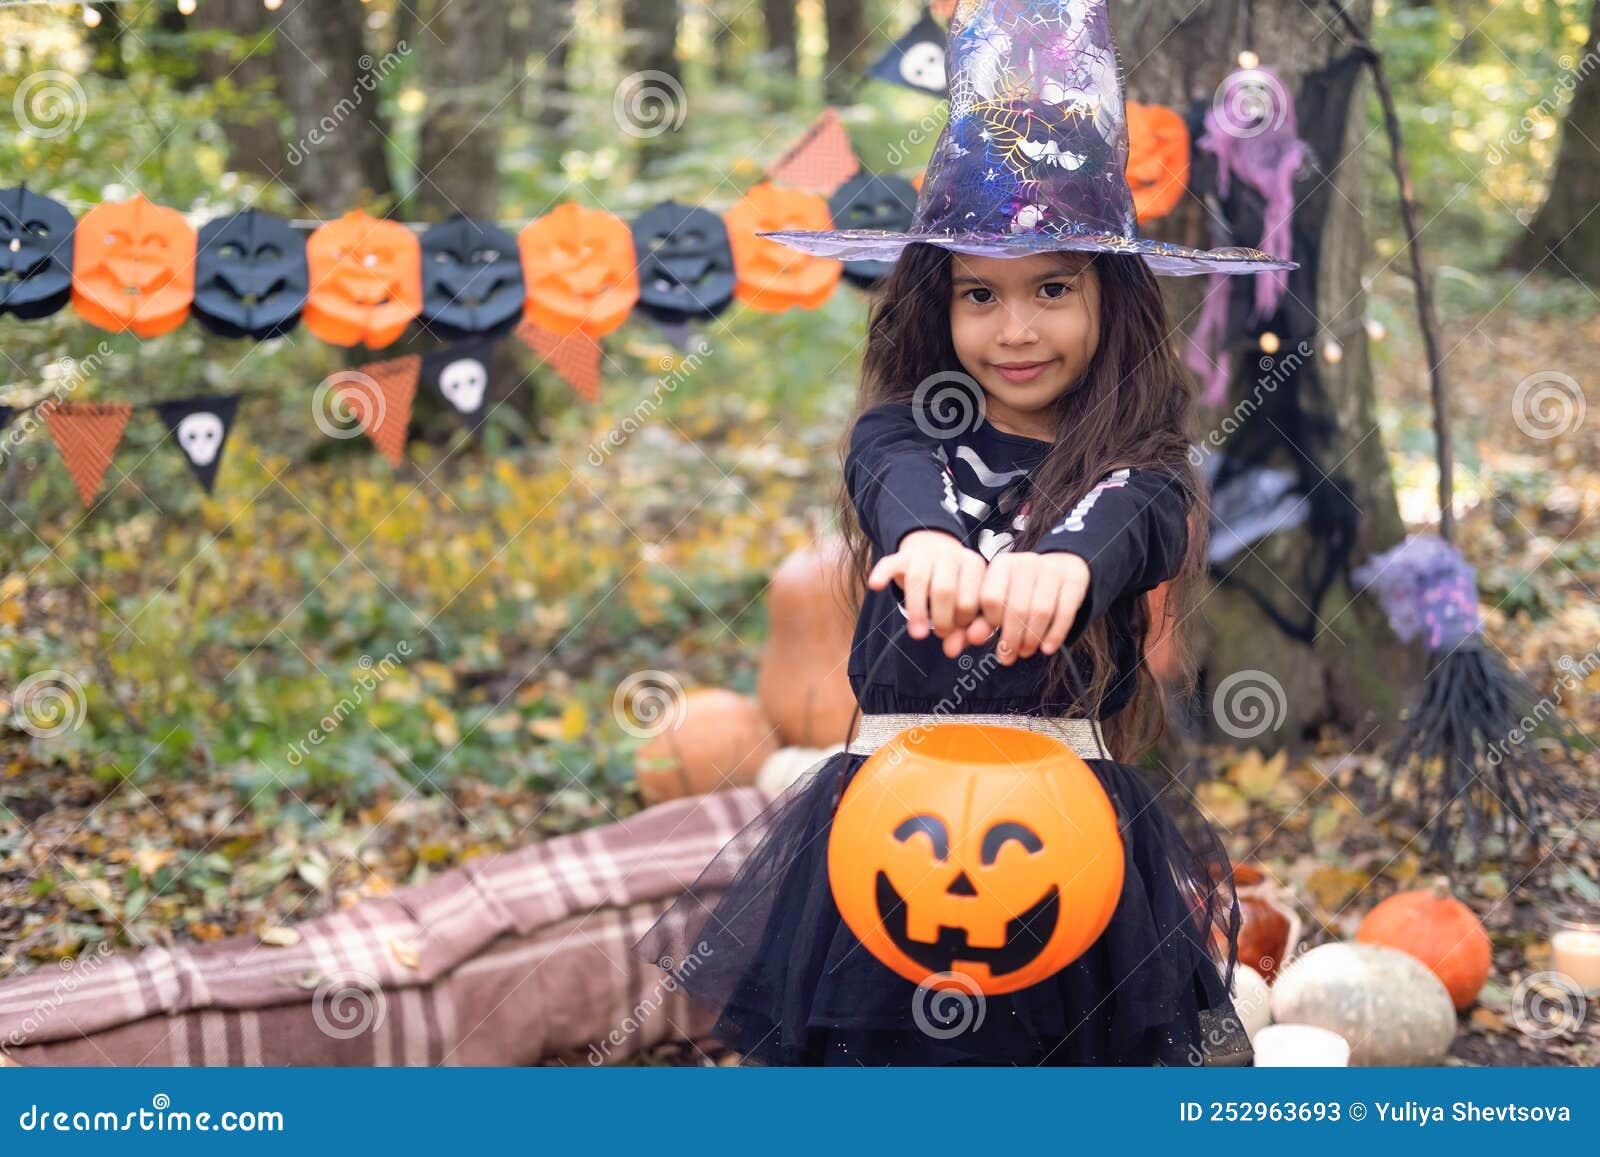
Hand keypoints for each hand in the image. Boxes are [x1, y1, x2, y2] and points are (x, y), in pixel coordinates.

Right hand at [867, 529, 987, 658]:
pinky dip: (882, 574)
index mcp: (974, 565)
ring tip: (918, 634)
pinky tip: (876, 585)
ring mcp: (925, 552)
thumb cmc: (956, 588)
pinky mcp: (902, 555)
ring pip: (917, 579)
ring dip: (917, 611)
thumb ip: (964, 630)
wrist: (935, 554)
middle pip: (944, 590)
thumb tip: (951, 650)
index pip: (970, 599)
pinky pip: (890, 562)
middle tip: (941, 632)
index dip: (964, 622)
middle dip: (942, 619)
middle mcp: (951, 553)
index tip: (958, 630)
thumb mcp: (965, 606)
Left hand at [961, 552, 1090, 664]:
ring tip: (1026, 652)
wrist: (1059, 569)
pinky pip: (1064, 611)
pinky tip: (1047, 648)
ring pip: (1041, 611)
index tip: (993, 637)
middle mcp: (1026, 562)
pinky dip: (1055, 634)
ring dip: (1032, 638)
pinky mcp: (1074, 580)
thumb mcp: (995, 605)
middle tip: (1009, 657)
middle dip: (1012, 639)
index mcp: (1001, 565)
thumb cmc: (1018, 592)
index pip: (990, 599)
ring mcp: (1051, 569)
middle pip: (1016, 608)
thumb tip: (951, 649)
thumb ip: (974, 625)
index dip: (991, 624)